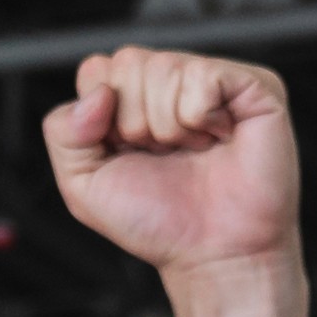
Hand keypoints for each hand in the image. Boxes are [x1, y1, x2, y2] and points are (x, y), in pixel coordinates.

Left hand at [45, 45, 301, 285]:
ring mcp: (212, 81)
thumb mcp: (83, 186)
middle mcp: (171, 82)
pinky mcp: (253, 86)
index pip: (97, 69)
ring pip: (164, 67)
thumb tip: (97, 94)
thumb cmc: (159, 223)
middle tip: (166, 156)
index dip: (103, 117)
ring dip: (171, 126)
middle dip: (136, 122)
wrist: (214, 255)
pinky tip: (219, 139)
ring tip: (194, 152)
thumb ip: (63, 132)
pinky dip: (201, 117)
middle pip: (127, 62)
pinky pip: (204, 76)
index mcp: (132, 99)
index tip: (128, 153)